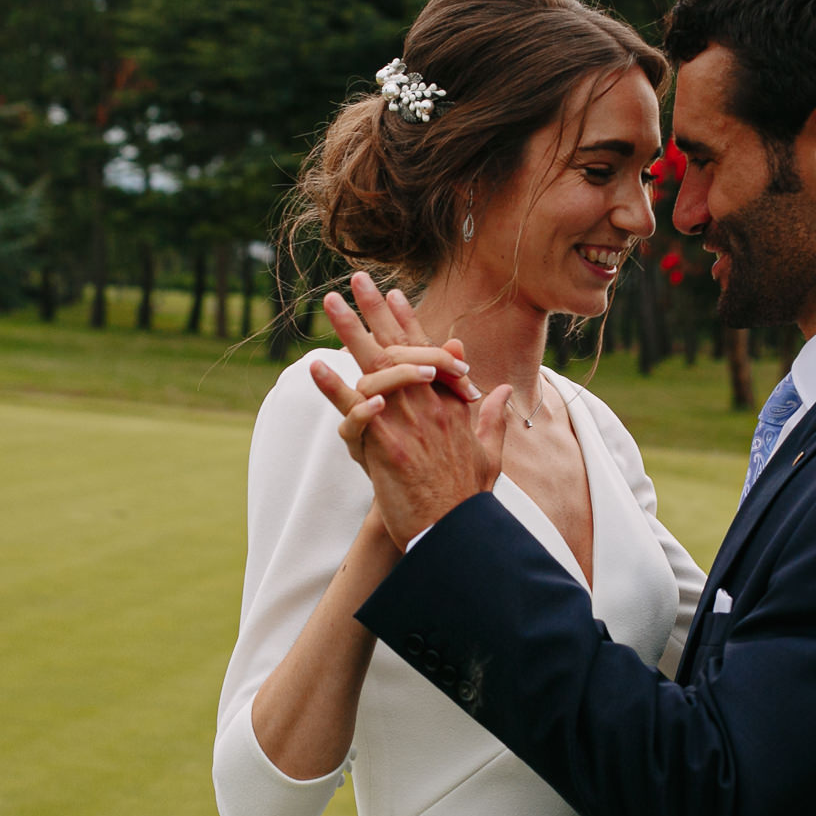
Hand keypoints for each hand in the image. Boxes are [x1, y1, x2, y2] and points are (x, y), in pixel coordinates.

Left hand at [308, 272, 512, 548]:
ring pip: (374, 366)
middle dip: (375, 311)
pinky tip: (315, 366)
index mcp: (452, 405)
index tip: (394, 294)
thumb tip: (499, 392)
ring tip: (329, 304)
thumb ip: (492, 419)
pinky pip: (355, 409)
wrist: (455, 535)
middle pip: (398, 346)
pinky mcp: (385, 447)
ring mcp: (407, 425)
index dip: (409, 321)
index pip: (428, 351)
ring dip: (349, 332)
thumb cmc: (468, 500)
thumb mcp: (490, 454)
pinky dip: (333, 387)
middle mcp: (429, 407)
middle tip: (355, 280)